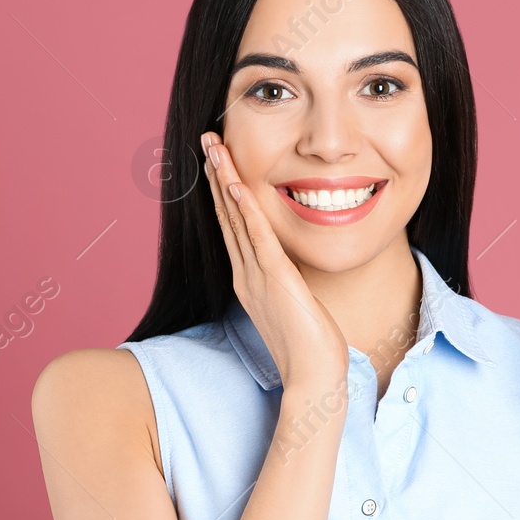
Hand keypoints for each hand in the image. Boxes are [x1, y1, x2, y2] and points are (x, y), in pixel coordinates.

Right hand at [200, 131, 348, 392]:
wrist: (313, 378)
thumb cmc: (311, 348)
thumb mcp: (297, 305)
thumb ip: (289, 284)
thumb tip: (292, 272)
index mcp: (250, 279)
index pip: (233, 226)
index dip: (224, 191)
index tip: (218, 161)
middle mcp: (246, 275)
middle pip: (226, 216)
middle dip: (216, 175)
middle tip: (207, 141)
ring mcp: (257, 278)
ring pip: (235, 220)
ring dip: (223, 181)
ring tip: (213, 148)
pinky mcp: (275, 281)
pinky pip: (257, 238)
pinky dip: (246, 210)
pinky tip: (237, 185)